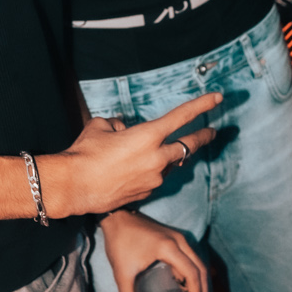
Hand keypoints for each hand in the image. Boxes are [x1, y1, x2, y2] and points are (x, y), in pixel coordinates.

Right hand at [42, 93, 220, 218]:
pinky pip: (156, 178)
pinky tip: (136, 171)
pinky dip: (153, 172)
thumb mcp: (101, 126)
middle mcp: (157, 158)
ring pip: (171, 164)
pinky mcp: (147, 193)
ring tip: (160, 152)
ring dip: (170, 157)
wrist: (74, 186)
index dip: (202, 105)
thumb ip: (120, 125)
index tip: (217, 98)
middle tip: (213, 132)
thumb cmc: (85, 153)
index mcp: (148, 135)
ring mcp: (154, 178)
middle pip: (189, 145)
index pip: (182, 116)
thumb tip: (126, 130)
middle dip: (203, 137)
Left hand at [97, 208, 209, 291]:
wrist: (116, 217)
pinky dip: (192, 273)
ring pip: (197, 262)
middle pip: (201, 269)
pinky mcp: (174, 237)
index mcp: (170, 248)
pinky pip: (190, 257)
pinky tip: (185, 287)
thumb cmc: (119, 242)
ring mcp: (178, 237)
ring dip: (200, 283)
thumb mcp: (122, 273)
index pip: (192, 274)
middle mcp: (179, 241)